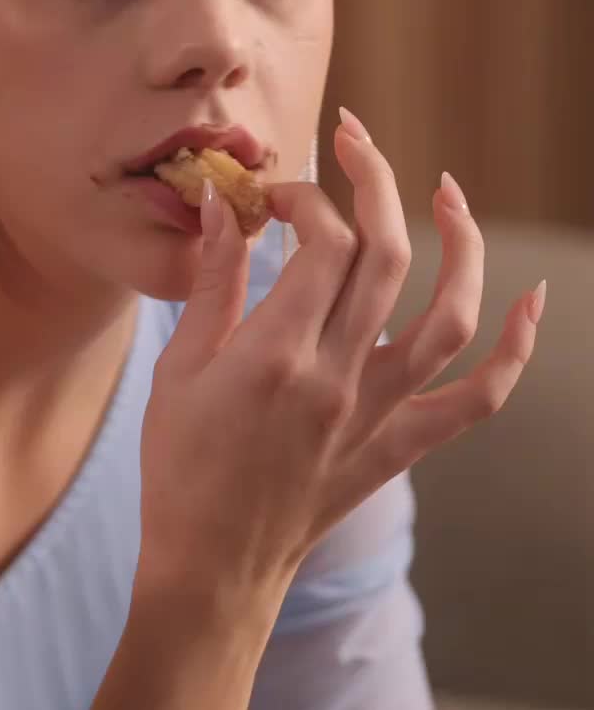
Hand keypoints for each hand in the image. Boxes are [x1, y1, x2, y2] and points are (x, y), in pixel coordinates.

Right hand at [135, 111, 541, 630]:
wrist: (212, 569)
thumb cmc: (180, 469)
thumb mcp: (179, 370)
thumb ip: (211, 282)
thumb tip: (224, 203)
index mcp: (274, 358)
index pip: (323, 245)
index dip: (309, 198)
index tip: (278, 194)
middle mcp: (337, 381)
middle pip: (386, 258)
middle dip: (376, 182)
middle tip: (355, 140)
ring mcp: (376, 416)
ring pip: (449, 318)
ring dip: (462, 246)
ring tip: (448, 194)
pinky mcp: (398, 446)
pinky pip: (476, 400)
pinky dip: (513, 351)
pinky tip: (529, 303)